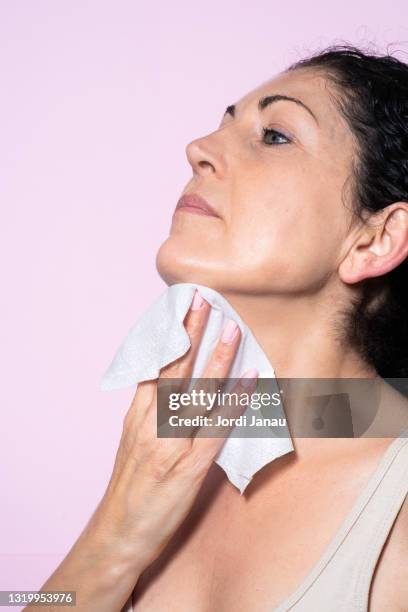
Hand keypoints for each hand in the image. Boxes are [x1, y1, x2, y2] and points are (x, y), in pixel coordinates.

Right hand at [91, 289, 257, 575]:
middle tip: (203, 298)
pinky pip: (215, 426)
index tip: (181, 305)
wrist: (118, 536)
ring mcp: (170, 442)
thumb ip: (151, 411)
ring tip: (231, 327)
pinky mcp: (188, 466)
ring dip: (216, 357)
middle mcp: (151, 422)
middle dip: (189, 331)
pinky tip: (248, 377)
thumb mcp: (133, 442)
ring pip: (194, 391)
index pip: (154, 364)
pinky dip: (234, 399)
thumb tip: (170, 384)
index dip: (168, 333)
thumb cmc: (130, 489)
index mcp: (137, 415)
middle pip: (171, 368)